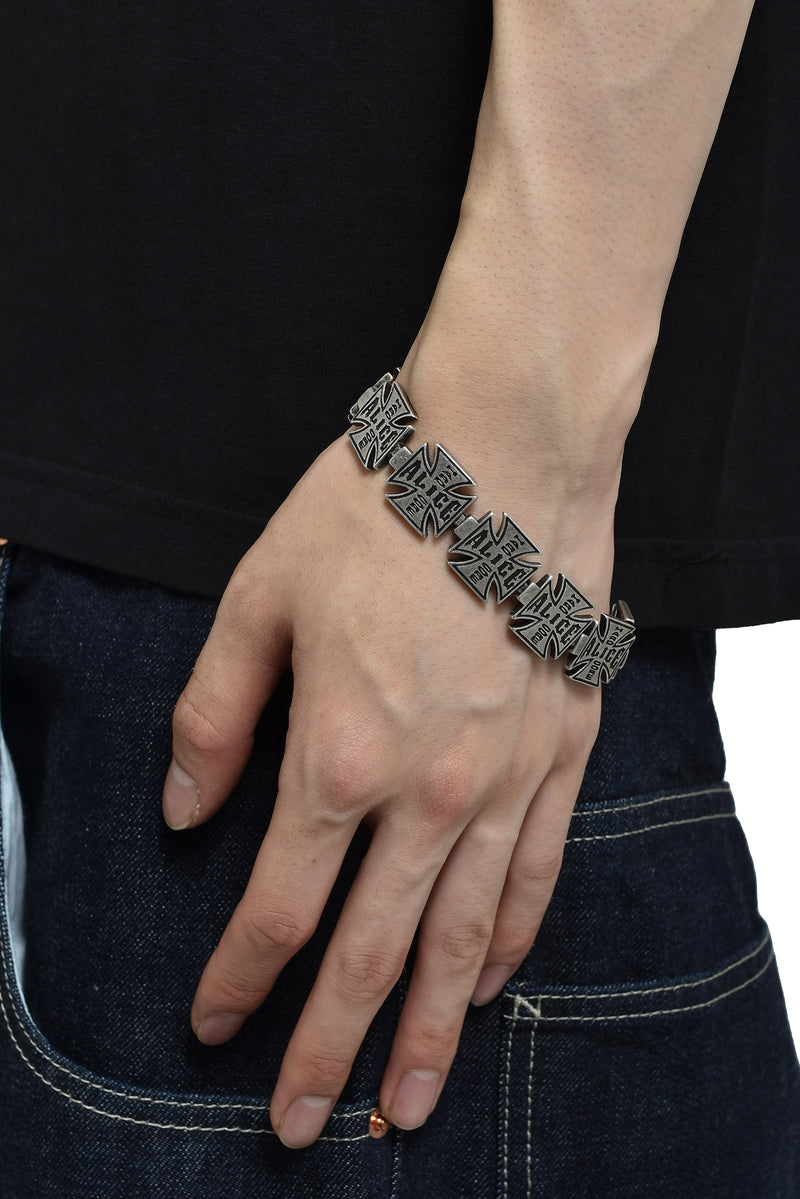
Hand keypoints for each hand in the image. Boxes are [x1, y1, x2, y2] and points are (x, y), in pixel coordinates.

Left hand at [162, 428, 603, 1147]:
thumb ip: (213, 716)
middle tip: (302, 1128)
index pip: (276, 905)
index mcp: (339, 754)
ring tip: (404, 1108)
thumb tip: (185, 813)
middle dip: (326, 1048)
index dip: (238, 979)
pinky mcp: (563, 752)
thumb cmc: (378, 513)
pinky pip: (536, 875)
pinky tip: (484, 990)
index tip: (211, 1024)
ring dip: (424, 1032)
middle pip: (368, 953)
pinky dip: (507, 944)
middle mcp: (429, 790)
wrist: (506, 448)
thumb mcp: (257, 598)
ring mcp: (507, 779)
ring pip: (461, 939)